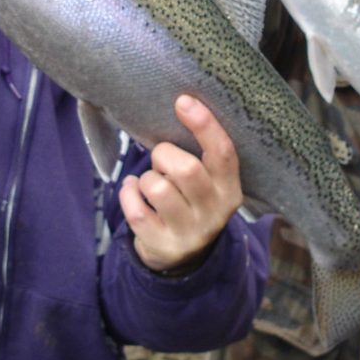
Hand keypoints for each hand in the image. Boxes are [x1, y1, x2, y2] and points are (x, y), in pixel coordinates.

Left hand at [119, 95, 242, 273]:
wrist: (183, 258)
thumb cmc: (192, 203)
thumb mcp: (209, 183)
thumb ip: (202, 157)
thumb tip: (182, 107)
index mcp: (230, 191)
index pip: (224, 153)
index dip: (204, 125)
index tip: (183, 101)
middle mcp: (214, 213)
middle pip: (186, 169)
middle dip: (164, 155)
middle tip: (161, 161)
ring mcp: (189, 233)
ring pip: (158, 188)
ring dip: (147, 178)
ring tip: (151, 183)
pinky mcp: (162, 244)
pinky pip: (136, 210)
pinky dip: (128, 193)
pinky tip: (133, 191)